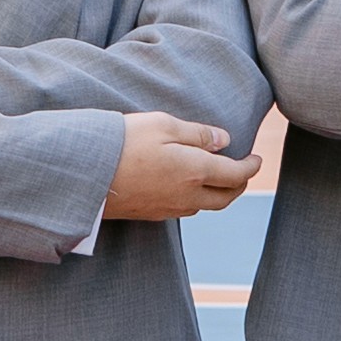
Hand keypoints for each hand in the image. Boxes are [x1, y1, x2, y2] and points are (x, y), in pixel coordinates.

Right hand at [104, 111, 256, 219]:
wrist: (84, 175)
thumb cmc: (123, 143)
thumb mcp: (162, 125)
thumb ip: (197, 134)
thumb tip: (224, 140)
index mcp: (195, 171)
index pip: (235, 174)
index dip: (251, 167)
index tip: (257, 158)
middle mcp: (187, 196)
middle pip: (226, 198)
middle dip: (240, 184)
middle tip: (244, 171)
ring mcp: (168, 209)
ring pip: (205, 206)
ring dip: (218, 194)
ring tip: (218, 177)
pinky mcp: (150, 215)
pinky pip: (184, 210)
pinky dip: (196, 200)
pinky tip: (187, 187)